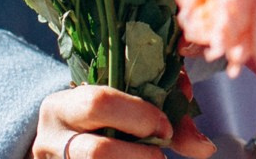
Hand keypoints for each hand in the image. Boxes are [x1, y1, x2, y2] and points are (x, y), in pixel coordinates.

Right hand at [35, 85, 213, 158]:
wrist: (65, 142)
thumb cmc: (105, 116)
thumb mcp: (128, 102)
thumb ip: (168, 114)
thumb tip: (204, 148)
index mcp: (62, 104)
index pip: (99, 103)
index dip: (139, 116)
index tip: (164, 127)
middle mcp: (50, 139)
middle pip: (96, 152)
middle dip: (139, 155)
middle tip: (160, 155)